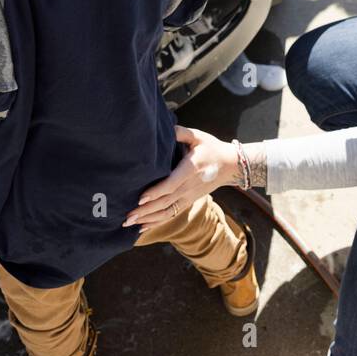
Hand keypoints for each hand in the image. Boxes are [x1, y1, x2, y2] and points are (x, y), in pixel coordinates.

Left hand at [122, 126, 238, 228]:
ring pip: (167, 212)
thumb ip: (181, 132)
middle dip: (145, 211)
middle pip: (165, 202)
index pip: (172, 184)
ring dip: (148, 219)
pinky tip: (142, 227)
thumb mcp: (198, 136)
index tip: (140, 199)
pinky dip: (156, 222)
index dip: (156, 192)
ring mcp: (189, 197)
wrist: (229, 166)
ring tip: (130, 223)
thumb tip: (164, 128)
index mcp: (191, 170)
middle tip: (127, 217)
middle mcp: (189, 187)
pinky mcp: (188, 202)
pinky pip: (171, 214)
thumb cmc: (211, 148)